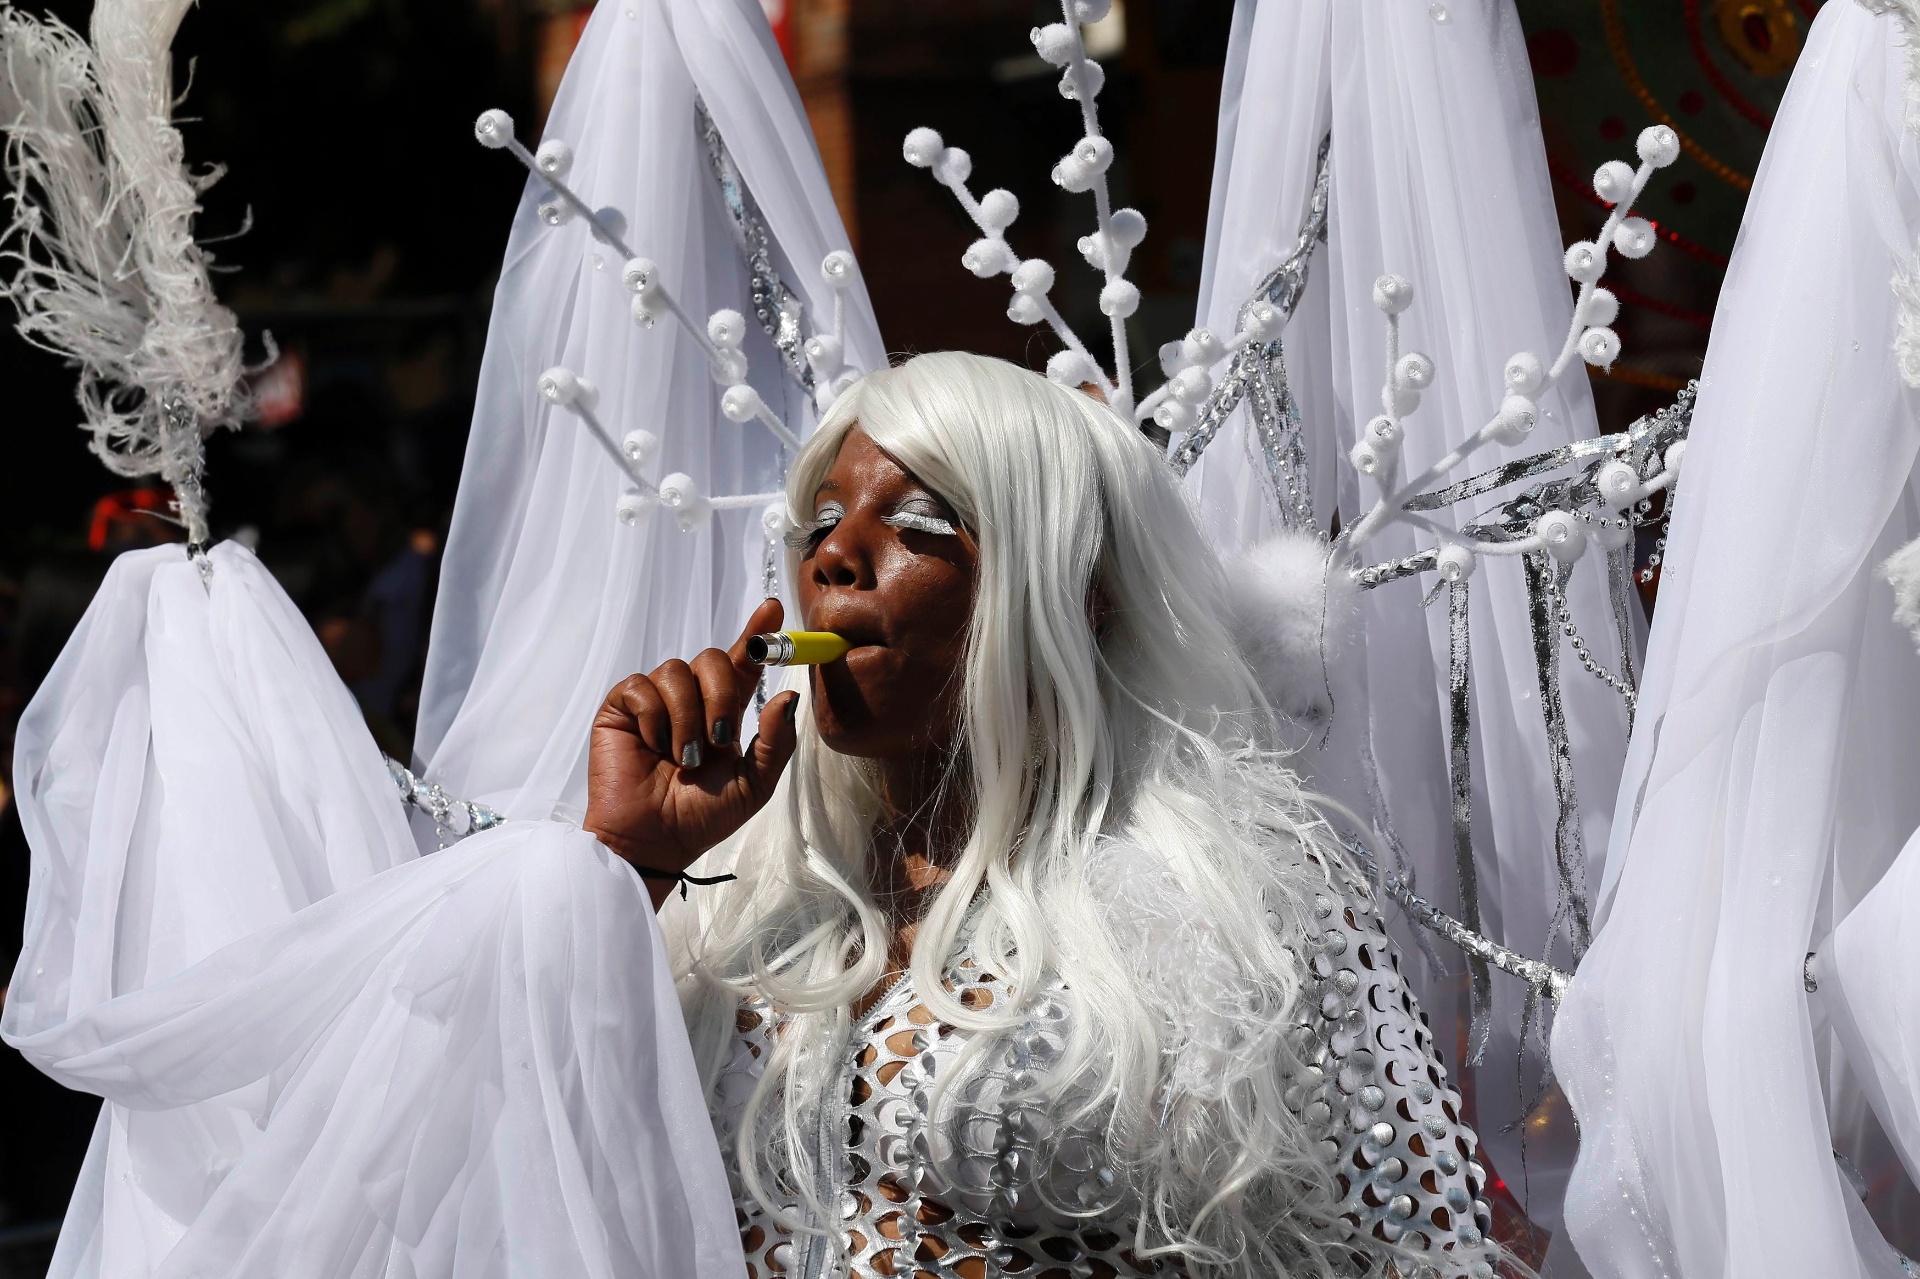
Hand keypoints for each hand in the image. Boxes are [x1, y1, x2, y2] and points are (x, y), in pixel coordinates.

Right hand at [584, 598, 799, 904]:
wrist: (656, 840)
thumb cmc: (701, 817)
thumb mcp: (754, 783)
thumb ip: (776, 741)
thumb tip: (788, 694)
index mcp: (723, 712)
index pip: (742, 662)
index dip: (757, 632)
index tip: (773, 609)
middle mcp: (691, 699)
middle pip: (712, 658)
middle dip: (720, 696)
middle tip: (718, 740)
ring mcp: (655, 701)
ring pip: (676, 670)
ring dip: (686, 718)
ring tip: (682, 757)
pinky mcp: (622, 708)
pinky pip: (641, 687)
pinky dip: (653, 719)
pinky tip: (651, 748)